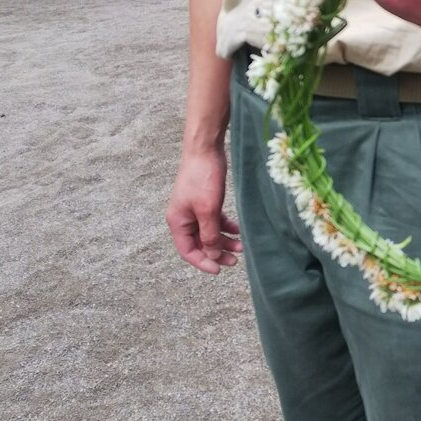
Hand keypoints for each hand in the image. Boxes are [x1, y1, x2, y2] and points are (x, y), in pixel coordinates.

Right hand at [166, 149, 242, 273]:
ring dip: (225, 241)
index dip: (203, 262)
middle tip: (235, 261)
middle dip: (217, 253)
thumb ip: (209, 234)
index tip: (219, 270)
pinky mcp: (205, 202)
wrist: (205, 150)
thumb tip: (212, 254)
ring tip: (242, 246)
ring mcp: (194, 210)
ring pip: (209, 233)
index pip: (188, 251)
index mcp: (178, 222)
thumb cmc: (202, 178)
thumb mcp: (207, 210)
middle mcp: (183, 218)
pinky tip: (239, 230)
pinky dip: (226, 227)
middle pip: (200, 244)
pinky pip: (214, 221)